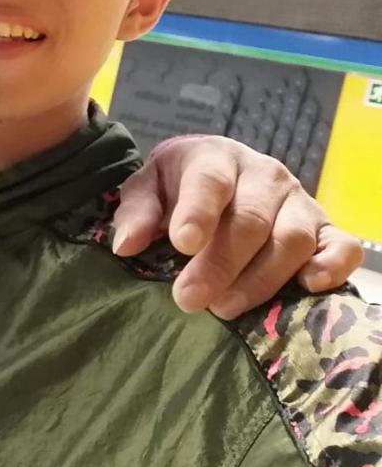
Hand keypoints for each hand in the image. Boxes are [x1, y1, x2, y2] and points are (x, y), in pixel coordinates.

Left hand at [111, 135, 363, 319]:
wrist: (216, 172)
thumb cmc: (176, 187)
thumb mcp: (146, 189)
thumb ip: (136, 213)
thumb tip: (126, 245)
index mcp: (216, 158)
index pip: (210, 182)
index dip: (198, 213)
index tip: (182, 244)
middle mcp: (263, 175)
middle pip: (251, 220)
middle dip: (220, 264)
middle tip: (189, 299)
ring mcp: (299, 201)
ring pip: (293, 238)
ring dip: (261, 278)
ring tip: (224, 308)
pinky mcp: (325, 227)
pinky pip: (342, 246)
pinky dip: (332, 266)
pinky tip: (308, 286)